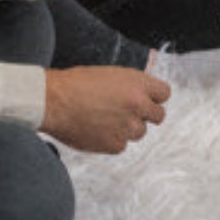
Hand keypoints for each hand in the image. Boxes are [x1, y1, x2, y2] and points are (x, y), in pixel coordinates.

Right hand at [39, 66, 168, 153]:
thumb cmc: (77, 84)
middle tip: (128, 113)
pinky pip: (121, 145)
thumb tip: (145, 96)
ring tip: (105, 119)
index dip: (154, 97)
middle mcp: (137, 105)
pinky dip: (111, 139)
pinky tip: (96, 129)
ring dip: (127, 128)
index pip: (164, 94)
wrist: (54, 101)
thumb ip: (132, 86)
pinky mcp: (115, 145)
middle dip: (146, 115)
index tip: (146, 99)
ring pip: (139, 132)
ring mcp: (127, 127)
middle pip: (159, 116)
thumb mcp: (111, 74)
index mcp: (138, 83)